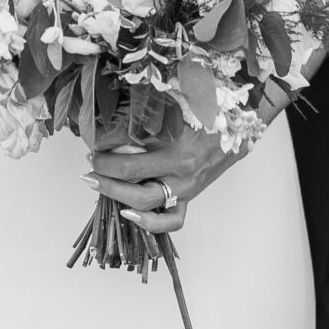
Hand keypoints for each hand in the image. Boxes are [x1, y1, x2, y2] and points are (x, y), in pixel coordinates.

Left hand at [87, 118, 232, 233]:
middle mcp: (179, 168)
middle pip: (130, 176)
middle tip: (89, 164)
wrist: (238, 127)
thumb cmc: (207, 112)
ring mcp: (185, 187)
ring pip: (144, 201)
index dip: (105, 150)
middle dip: (103, 171)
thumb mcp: (177, 105)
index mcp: (175, 142)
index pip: (129, 150)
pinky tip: (129, 214)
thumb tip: (114, 118)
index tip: (93, 144)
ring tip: (96, 183)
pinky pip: (171, 221)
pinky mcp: (190, 197)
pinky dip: (148, 223)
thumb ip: (148, 112)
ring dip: (114, 193)